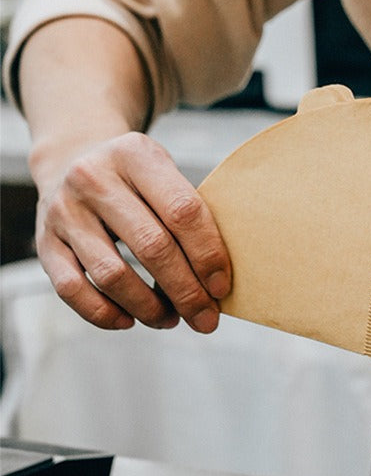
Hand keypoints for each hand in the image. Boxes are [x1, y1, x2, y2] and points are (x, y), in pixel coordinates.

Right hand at [35, 132, 230, 331]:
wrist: (73, 161)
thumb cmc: (138, 181)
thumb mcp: (165, 175)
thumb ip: (191, 217)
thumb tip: (217, 283)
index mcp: (136, 155)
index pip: (183, 212)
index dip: (208, 255)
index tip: (221, 288)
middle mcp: (93, 178)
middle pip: (152, 247)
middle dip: (186, 292)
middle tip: (205, 320)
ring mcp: (64, 210)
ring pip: (112, 274)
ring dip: (148, 308)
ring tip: (171, 320)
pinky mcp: (45, 242)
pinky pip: (73, 289)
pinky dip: (104, 313)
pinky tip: (129, 320)